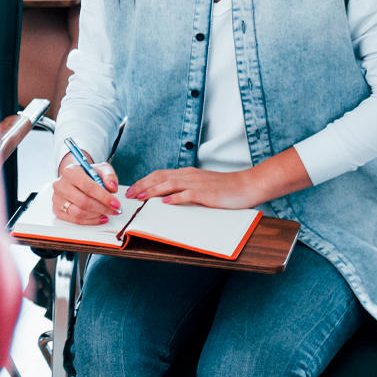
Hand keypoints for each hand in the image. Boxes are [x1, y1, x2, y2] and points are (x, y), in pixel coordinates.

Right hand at [52, 154, 120, 224]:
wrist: (75, 178)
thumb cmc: (88, 174)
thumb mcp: (101, 169)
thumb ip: (109, 176)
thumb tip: (112, 187)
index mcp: (70, 172)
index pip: (88, 187)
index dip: (104, 197)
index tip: (115, 203)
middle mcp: (61, 185)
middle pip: (83, 202)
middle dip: (102, 208)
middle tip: (114, 210)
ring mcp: (57, 199)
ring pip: (78, 213)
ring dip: (96, 215)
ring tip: (106, 213)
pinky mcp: (57, 210)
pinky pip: (74, 220)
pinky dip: (89, 221)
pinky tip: (98, 217)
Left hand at [127, 166, 265, 209]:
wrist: (246, 185)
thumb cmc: (225, 188)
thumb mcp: (202, 185)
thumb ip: (186, 188)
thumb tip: (168, 197)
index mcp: (187, 173)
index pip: (160, 174)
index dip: (144, 181)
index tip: (133, 189)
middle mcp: (189, 175)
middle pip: (160, 178)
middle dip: (143, 186)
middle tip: (130, 194)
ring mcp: (197, 183)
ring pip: (169, 184)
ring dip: (153, 191)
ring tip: (141, 198)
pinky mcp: (206, 193)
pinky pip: (187, 194)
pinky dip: (175, 198)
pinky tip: (165, 203)